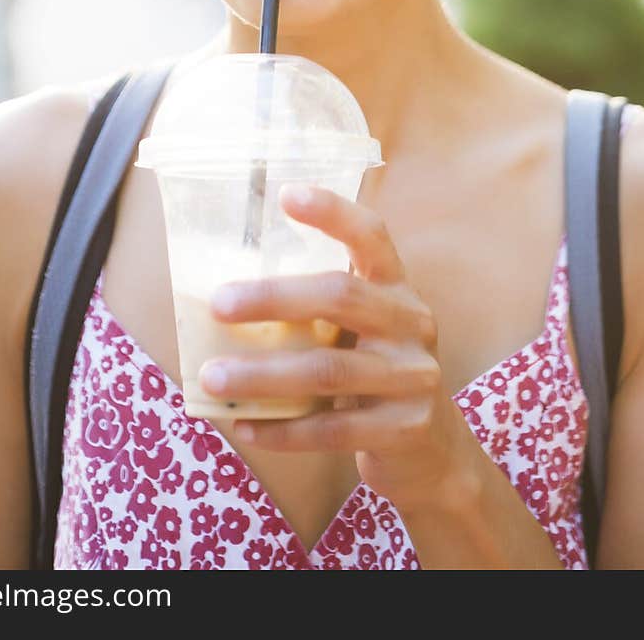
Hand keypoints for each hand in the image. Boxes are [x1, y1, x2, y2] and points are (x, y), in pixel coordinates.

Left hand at [198, 183, 465, 516]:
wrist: (432, 448)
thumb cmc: (374, 372)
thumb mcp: (363, 329)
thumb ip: (318, 309)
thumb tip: (222, 296)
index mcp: (397, 287)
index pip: (371, 236)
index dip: (333, 212)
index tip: (286, 194)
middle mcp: (412, 323)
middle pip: (341, 296)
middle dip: (273, 298)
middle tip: (217, 304)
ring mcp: (414, 377)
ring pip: (329, 370)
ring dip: (262, 374)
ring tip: (211, 378)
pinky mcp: (405, 428)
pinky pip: (333, 429)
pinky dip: (281, 430)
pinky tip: (243, 426)